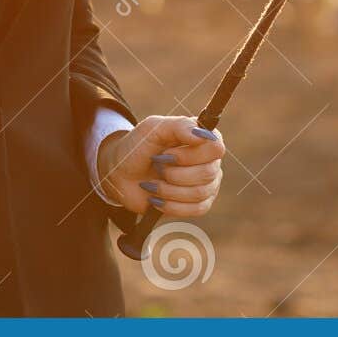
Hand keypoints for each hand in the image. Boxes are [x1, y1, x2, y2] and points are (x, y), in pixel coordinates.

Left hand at [95, 115, 224, 217]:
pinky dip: (171, 205)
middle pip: (208, 173)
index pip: (216, 147)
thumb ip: (179, 126)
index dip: (191, 154)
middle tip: (156, 166)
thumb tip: (203, 135)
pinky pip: (196, 210)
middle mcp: (210, 160)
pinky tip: (155, 199)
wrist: (121, 174)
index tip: (166, 152)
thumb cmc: (139, 146)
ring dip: (169, 189)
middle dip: (174, 172)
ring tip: (152, 182)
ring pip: (200, 193)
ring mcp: (207, 184)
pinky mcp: (198, 204)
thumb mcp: (154, 128)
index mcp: (203, 138)